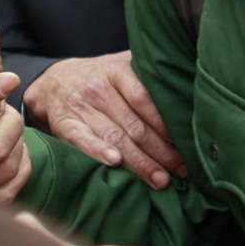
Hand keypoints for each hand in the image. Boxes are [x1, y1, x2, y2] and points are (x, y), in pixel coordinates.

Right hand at [24, 51, 183, 188]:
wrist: (55, 81)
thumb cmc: (102, 78)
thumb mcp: (122, 65)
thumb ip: (148, 75)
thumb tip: (190, 89)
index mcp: (117, 71)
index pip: (145, 99)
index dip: (166, 124)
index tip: (186, 143)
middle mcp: (98, 87)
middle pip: (135, 125)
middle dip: (161, 151)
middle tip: (181, 169)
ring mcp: (80, 107)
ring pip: (115, 137)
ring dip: (140, 162)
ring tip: (160, 179)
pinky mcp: (65, 124)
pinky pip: (83, 140)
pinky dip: (98, 151)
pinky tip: (116, 162)